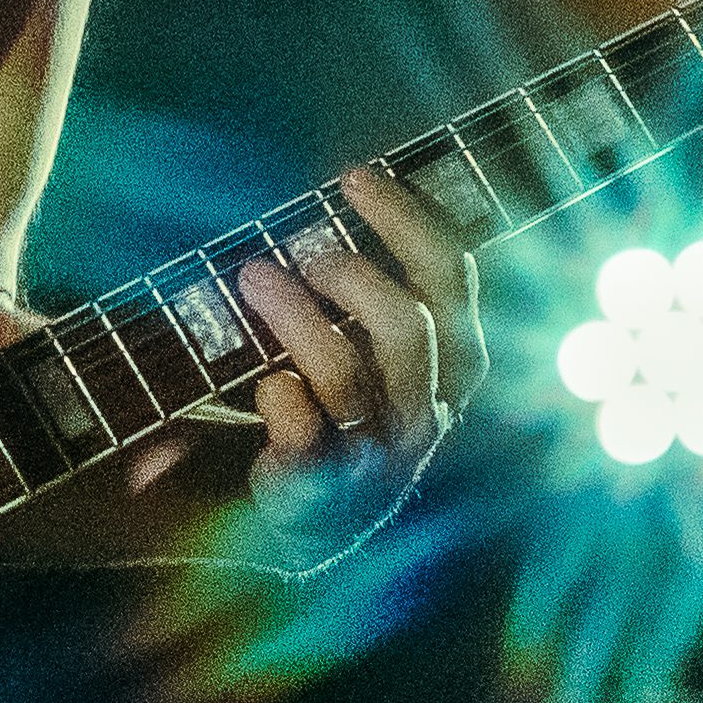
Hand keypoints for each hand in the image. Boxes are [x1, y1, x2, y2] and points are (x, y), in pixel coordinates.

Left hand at [231, 162, 483, 554]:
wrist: (305, 525)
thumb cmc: (337, 410)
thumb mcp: (370, 349)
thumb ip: (370, 287)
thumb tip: (342, 188)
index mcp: (447, 367)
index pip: (451, 281)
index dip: (410, 222)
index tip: (354, 176)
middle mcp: (421, 412)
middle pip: (410, 328)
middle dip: (355, 277)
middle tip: (306, 254)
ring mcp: (372, 456)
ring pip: (346, 377)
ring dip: (295, 317)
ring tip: (252, 275)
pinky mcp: (318, 491)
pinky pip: (305, 442)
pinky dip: (283, 401)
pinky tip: (267, 383)